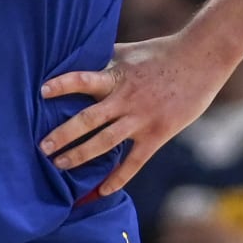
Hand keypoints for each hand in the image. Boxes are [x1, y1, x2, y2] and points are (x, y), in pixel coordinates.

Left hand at [39, 36, 227, 196]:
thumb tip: (78, 56)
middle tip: (42, 147)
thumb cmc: (162, 52)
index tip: (41, 91)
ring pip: (104, 143)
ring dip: (80, 156)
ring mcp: (141, 119)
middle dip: (63, 134)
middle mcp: (126, 99)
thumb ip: (104, 59)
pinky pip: (134, 162)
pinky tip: (102, 191)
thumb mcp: (129, 52)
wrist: (201, 60)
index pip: (83, 80)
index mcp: (117, 76)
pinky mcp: (157, 134)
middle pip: (88, 120)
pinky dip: (117, 178)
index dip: (63, 84)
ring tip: (59, 165)